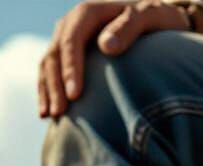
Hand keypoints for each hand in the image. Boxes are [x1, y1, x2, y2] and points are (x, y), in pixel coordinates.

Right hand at [39, 1, 193, 118]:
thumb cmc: (156, 20)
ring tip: (51, 116)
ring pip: (48, 65)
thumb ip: (131, 26)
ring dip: (47, 91)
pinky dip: (46, 92)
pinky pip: (49, 73)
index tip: (76, 95)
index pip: (72, 40)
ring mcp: (66, 39)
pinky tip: (47, 114)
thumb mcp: (152, 16)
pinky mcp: (66, 56)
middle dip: (55, 85)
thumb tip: (106, 46)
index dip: (70, 68)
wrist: (154, 22)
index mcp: (89, 12)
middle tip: (60, 113)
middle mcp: (72, 23)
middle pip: (55, 54)